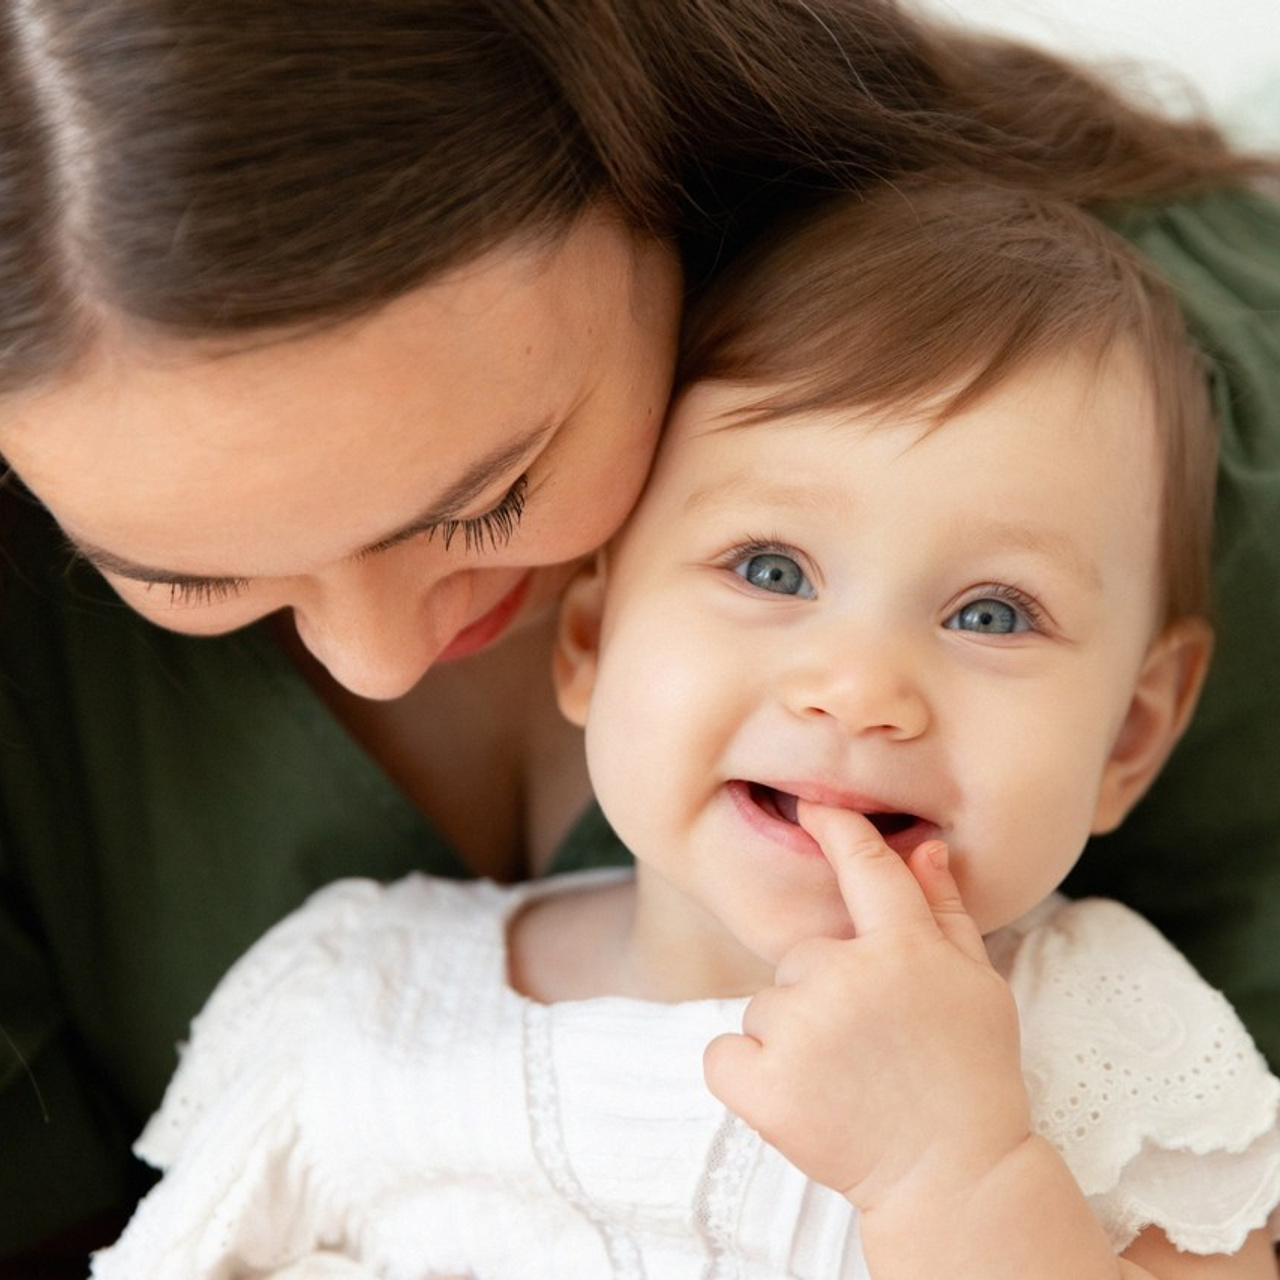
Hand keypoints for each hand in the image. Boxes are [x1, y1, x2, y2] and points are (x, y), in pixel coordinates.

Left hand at [703, 802, 1030, 1210]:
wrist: (954, 1178)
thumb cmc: (970, 1074)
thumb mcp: (976, 985)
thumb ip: (944, 911)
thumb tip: (922, 846)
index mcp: (903, 947)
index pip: (864, 867)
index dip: (836, 829)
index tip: (811, 807)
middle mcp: (846, 976)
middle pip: (801, 956)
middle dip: (824, 991)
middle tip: (870, 1045)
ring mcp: (800, 1029)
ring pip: (766, 1004)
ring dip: (791, 1035)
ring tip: (845, 1080)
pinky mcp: (761, 1083)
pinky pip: (723, 1052)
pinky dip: (745, 1073)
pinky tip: (796, 1096)